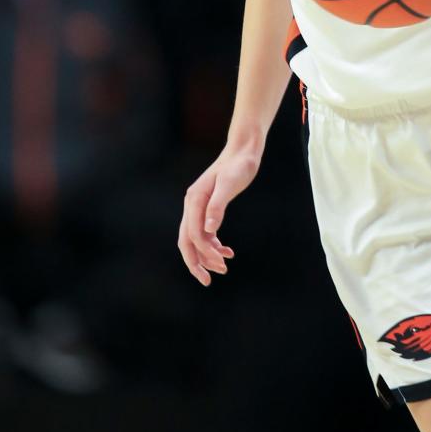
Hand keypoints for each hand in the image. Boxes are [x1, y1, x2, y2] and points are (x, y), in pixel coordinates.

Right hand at [178, 142, 262, 285]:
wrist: (243, 150)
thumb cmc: (239, 165)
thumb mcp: (230, 184)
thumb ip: (218, 206)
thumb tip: (209, 230)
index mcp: (195, 200)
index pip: (193, 235)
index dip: (204, 253)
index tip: (221, 266)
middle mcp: (192, 204)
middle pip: (187, 240)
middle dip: (196, 262)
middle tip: (208, 281)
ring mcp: (199, 205)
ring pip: (196, 238)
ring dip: (207, 255)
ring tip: (223, 268)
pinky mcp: (208, 206)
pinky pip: (206, 231)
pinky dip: (214, 244)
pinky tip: (228, 251)